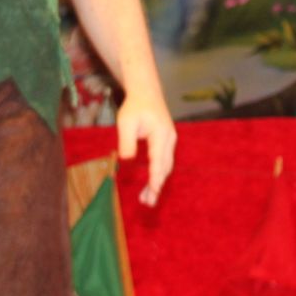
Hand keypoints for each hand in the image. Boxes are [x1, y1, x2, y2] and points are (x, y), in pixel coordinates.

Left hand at [116, 91, 175, 205]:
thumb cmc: (135, 106)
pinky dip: (159, 174)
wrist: (147, 92)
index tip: (154, 191)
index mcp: (160, 133)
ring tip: (147, 199)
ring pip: (166, 166)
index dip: (155, 176)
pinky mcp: (167, 142)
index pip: (158, 159)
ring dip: (158, 182)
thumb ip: (126, 141)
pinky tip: (150, 185)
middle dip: (157, 185)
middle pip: (164, 167)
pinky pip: (165, 162)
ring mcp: (170, 141)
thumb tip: (127, 160)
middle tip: (148, 203)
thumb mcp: (125, 121)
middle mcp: (169, 139)